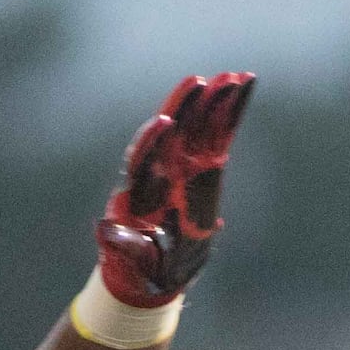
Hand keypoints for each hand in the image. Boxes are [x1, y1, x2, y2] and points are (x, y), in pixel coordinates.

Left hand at [96, 71, 254, 305]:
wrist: (153, 271)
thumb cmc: (138, 266)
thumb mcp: (129, 259)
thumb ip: (120, 245)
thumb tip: (105, 230)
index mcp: (139, 191)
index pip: (142, 160)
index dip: (151, 142)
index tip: (163, 123)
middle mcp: (160, 171)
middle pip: (171, 134)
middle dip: (185, 109)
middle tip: (200, 83)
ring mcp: (183, 166)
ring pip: (197, 128)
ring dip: (212, 103)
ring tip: (231, 78)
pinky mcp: (205, 168)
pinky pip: (220, 136)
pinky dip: (231, 113)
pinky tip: (243, 86)